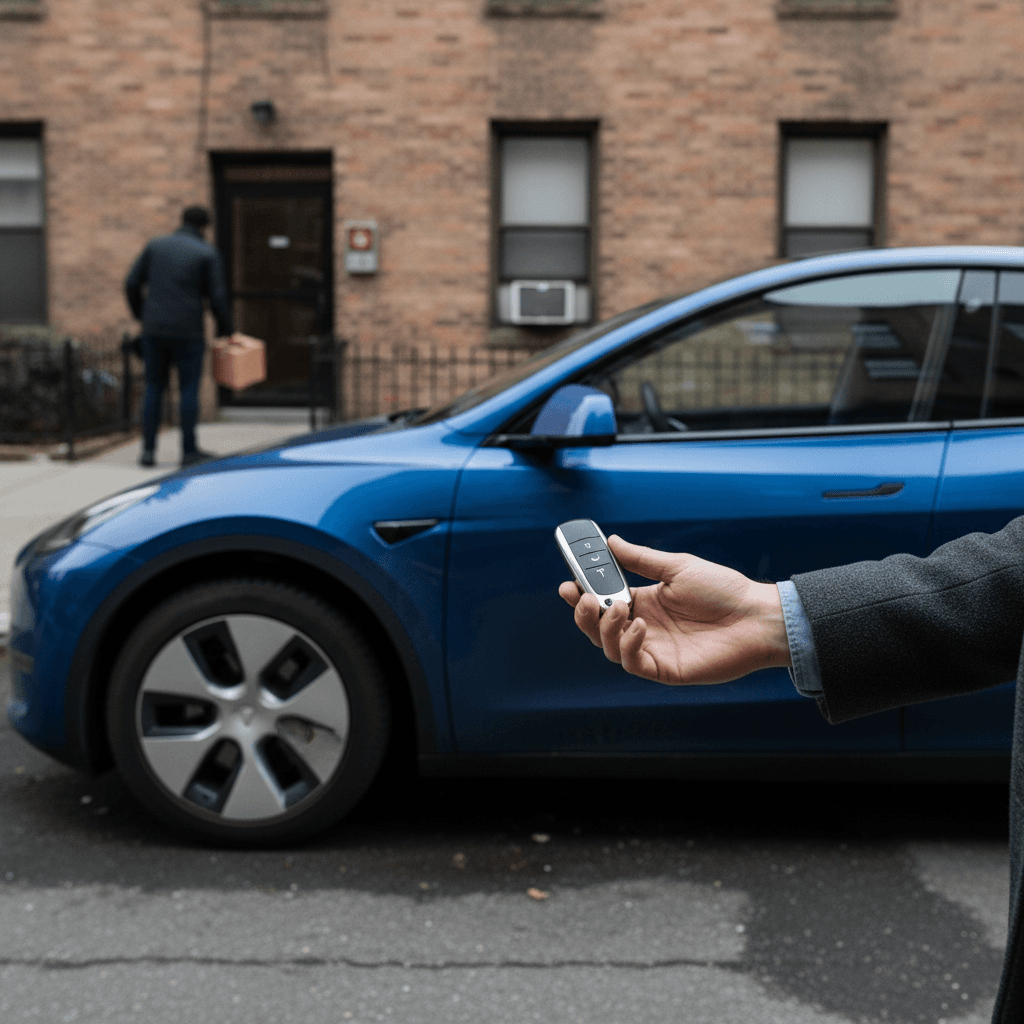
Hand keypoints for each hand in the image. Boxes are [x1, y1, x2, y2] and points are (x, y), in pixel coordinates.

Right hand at [558, 535, 791, 685]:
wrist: (757, 616)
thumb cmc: (724, 590)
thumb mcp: (677, 567)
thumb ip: (641, 559)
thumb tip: (611, 541)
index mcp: (644, 602)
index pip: (602, 601)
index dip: (581, 595)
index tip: (567, 583)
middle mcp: (644, 627)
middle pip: (598, 627)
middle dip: (583, 613)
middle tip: (583, 598)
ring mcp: (653, 649)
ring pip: (609, 647)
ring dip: (606, 628)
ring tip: (620, 608)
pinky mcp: (665, 670)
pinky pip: (634, 664)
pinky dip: (629, 646)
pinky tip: (639, 627)